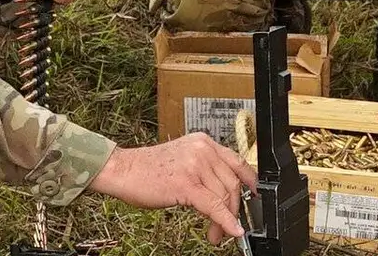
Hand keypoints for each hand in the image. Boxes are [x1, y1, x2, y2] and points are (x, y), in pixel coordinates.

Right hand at [88, 132, 257, 244]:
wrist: (122, 170)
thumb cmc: (147, 169)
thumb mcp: (183, 160)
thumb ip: (204, 168)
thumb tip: (222, 192)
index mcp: (205, 142)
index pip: (237, 162)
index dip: (250, 180)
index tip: (255, 194)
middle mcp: (204, 150)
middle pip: (232, 182)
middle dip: (234, 208)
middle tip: (230, 226)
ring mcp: (196, 166)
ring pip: (224, 196)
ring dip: (224, 219)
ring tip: (217, 234)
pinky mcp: (187, 184)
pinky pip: (213, 206)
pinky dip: (225, 221)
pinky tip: (230, 231)